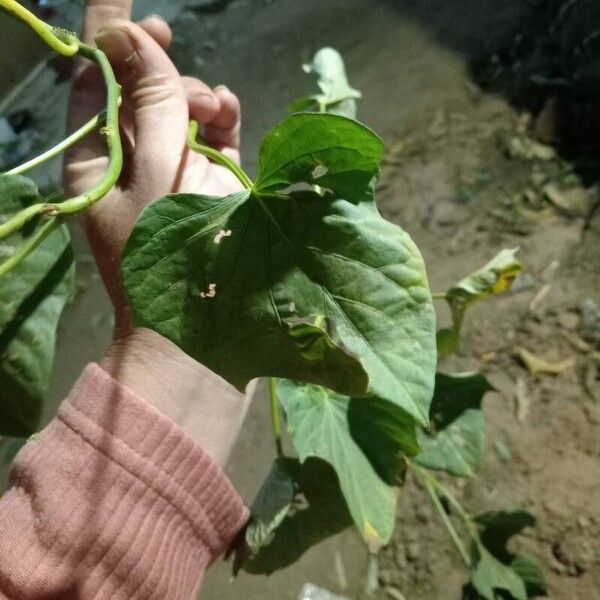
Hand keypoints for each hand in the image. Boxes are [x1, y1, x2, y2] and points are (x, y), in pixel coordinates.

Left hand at [65, 0, 242, 334]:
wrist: (203, 326)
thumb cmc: (168, 253)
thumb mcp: (155, 172)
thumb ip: (151, 105)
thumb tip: (132, 37)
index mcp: (97, 164)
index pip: (92, 88)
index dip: (104, 42)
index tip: (123, 3)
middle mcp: (132, 164)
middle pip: (140, 93)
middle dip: (156, 66)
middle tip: (167, 37)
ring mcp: (173, 173)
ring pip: (180, 112)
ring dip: (194, 95)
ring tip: (213, 106)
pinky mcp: (210, 184)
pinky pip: (215, 137)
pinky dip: (223, 118)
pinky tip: (229, 110)